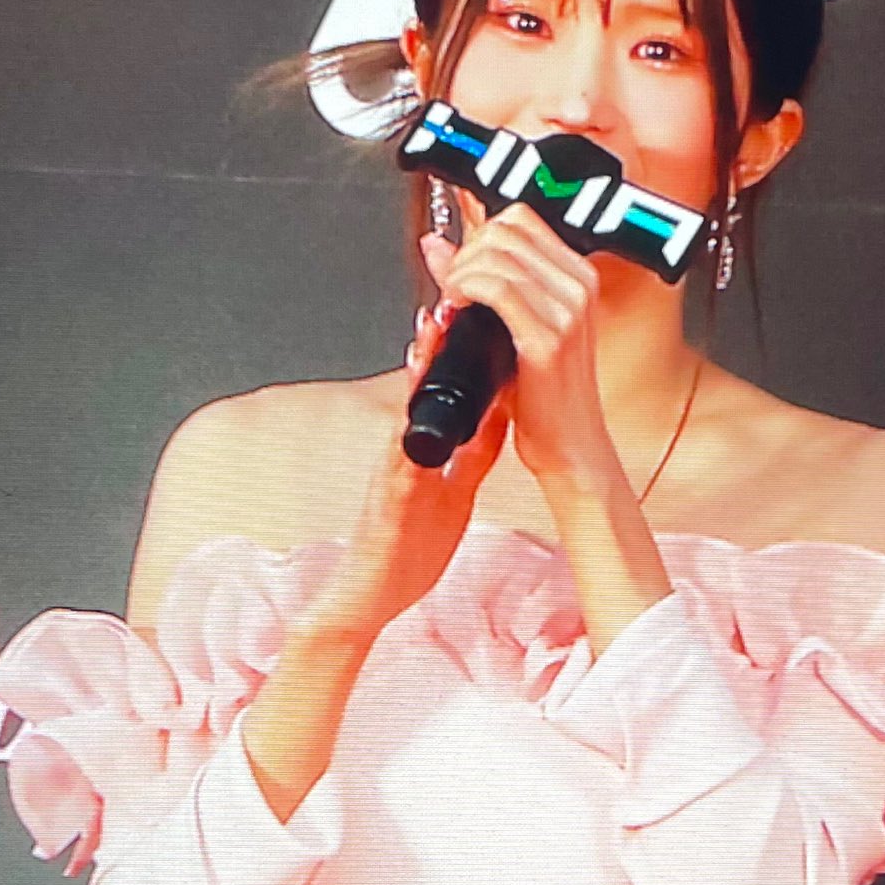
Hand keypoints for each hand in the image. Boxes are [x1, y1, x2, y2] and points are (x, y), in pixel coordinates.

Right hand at [307, 302, 513, 644]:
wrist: (382, 586)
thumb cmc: (415, 537)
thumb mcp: (458, 482)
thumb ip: (478, 444)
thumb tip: (503, 406)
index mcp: (428, 444)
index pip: (447, 384)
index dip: (460, 345)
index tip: (474, 305)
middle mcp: (407, 449)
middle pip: (422, 386)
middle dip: (433, 343)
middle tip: (448, 297)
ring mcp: (393, 472)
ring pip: (405, 415)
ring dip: (415, 378)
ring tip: (428, 338)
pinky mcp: (387, 502)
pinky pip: (397, 469)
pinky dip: (404, 444)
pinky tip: (409, 425)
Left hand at [420, 200, 615, 487]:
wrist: (572, 447)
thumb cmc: (549, 396)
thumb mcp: (514, 326)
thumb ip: (478, 279)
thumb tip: (436, 244)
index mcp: (578, 277)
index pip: (520, 218)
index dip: (478, 233)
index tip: (460, 262)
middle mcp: (578, 286)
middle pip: (506, 229)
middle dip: (466, 251)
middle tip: (453, 287)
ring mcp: (567, 311)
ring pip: (496, 254)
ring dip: (460, 273)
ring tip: (453, 303)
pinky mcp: (548, 340)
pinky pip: (495, 289)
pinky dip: (464, 291)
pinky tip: (457, 312)